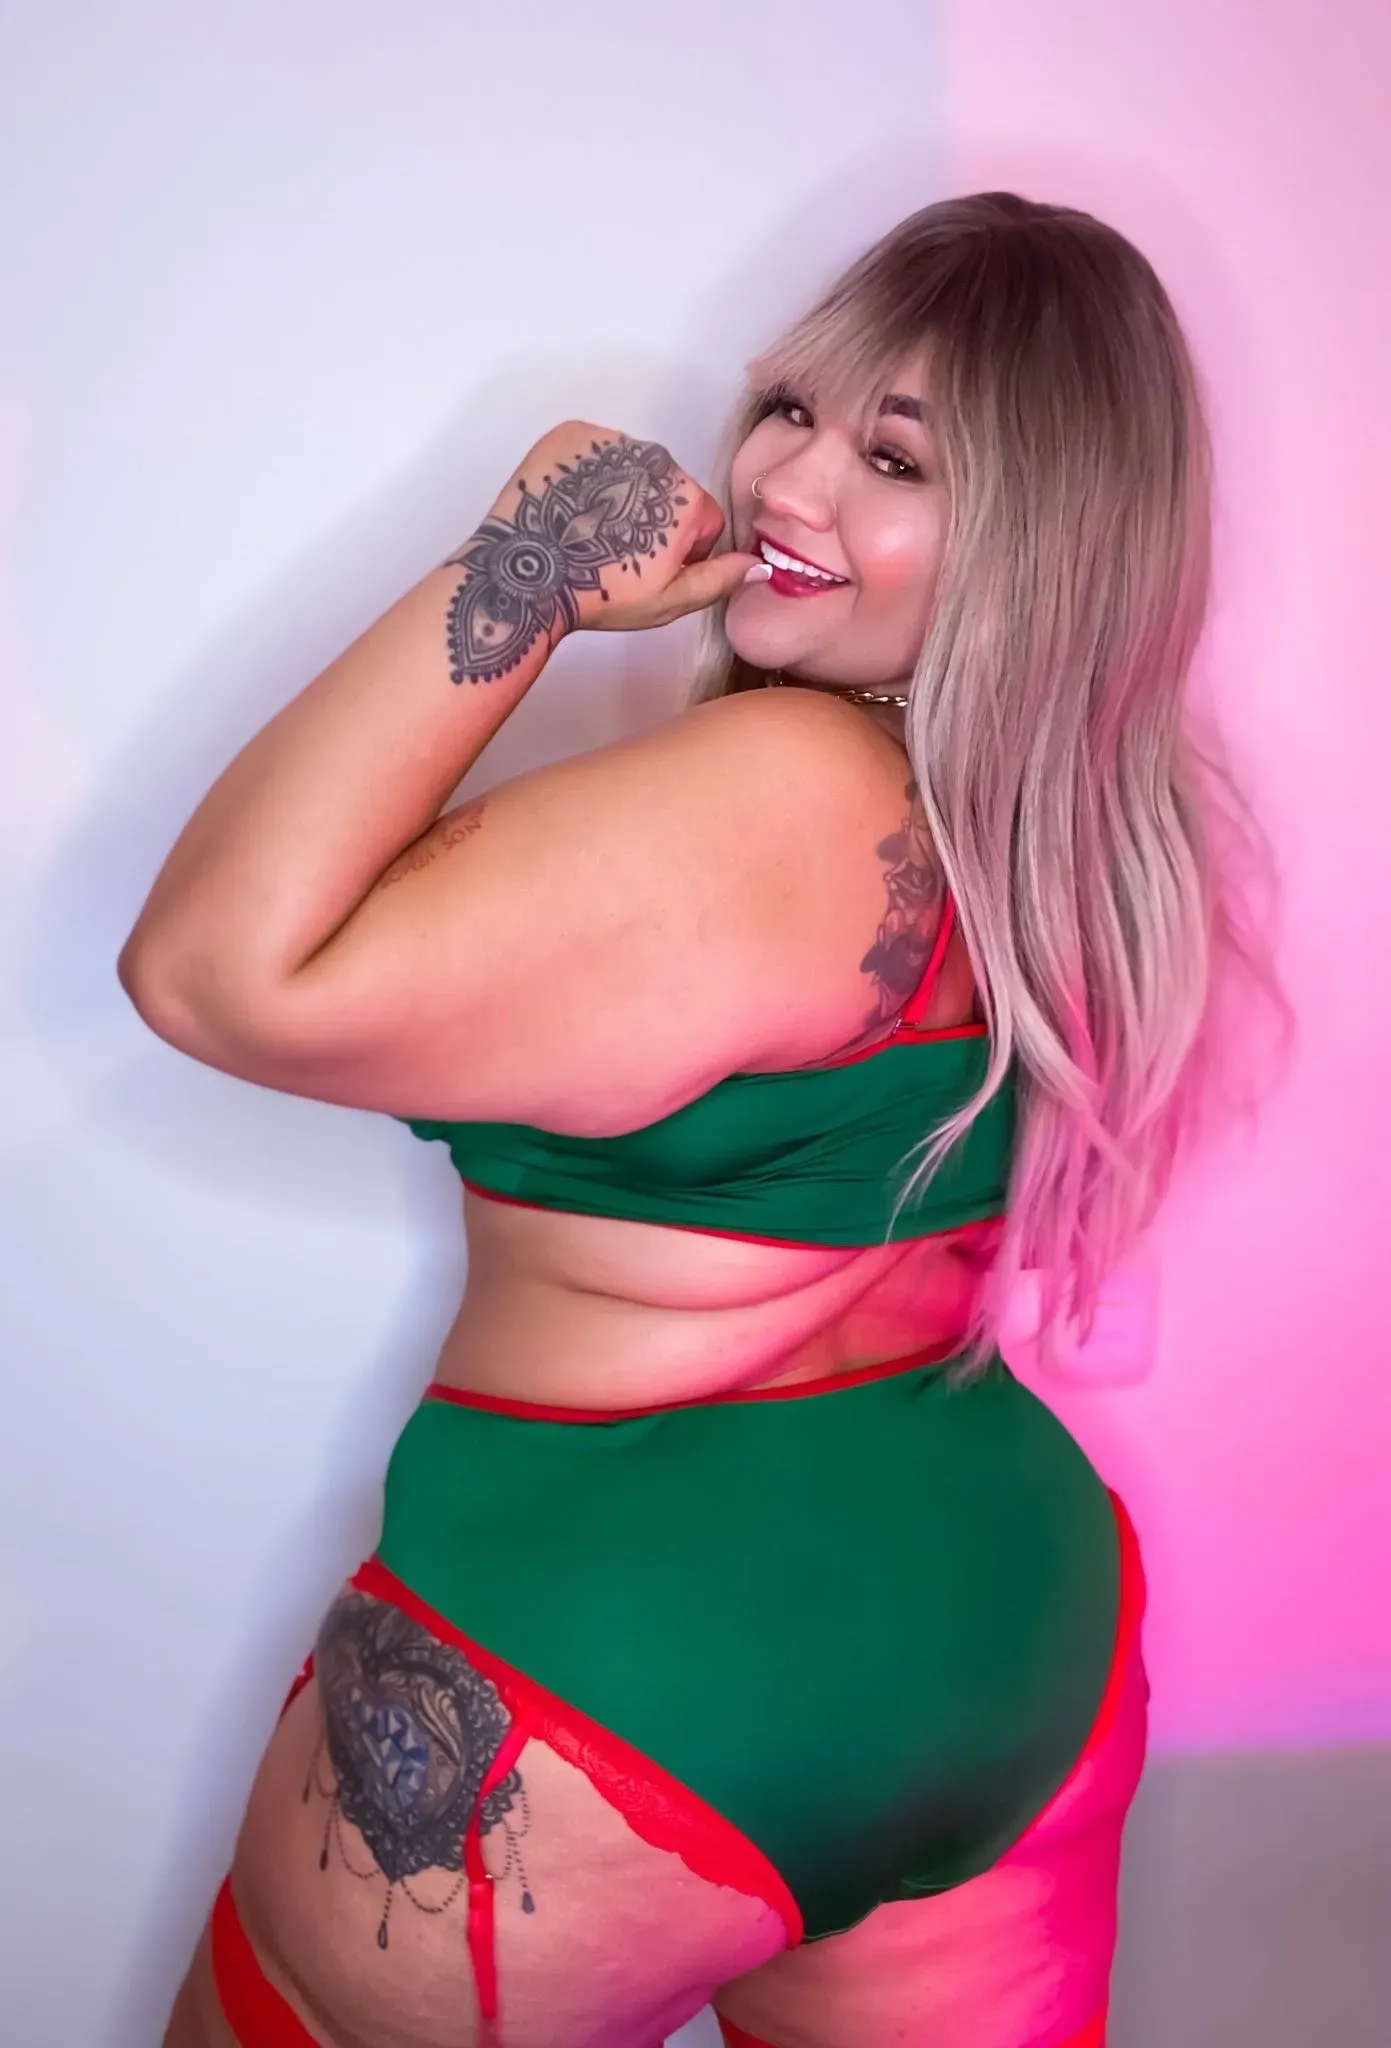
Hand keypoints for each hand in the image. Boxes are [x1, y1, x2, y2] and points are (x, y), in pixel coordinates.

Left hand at [445, 421, 764, 677]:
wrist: (527, 575)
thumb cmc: (597, 592)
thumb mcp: (669, 601)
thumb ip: (720, 579)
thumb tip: (758, 566)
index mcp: (687, 498)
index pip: (703, 519)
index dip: (681, 549)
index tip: (650, 565)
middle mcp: (657, 458)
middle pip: (667, 489)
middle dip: (649, 516)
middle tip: (614, 551)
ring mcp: (614, 442)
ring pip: (629, 469)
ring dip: (616, 493)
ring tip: (587, 530)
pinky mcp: (575, 434)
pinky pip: (591, 452)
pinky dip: (583, 475)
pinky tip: (568, 507)